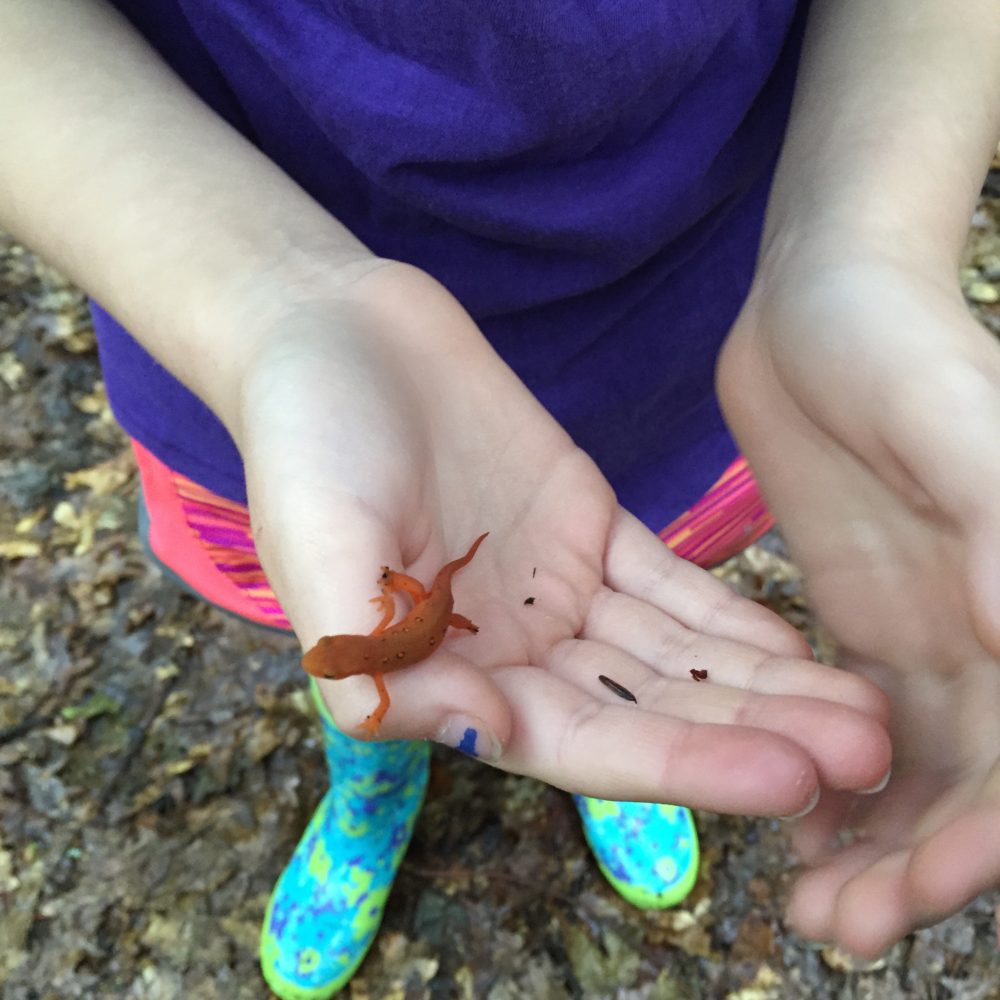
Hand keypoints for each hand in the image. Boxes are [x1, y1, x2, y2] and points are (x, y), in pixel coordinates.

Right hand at [234, 262, 889, 813]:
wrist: (333, 334)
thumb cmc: (304, 438)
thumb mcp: (315, 538)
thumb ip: (363, 643)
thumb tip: (443, 726)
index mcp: (445, 676)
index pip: (576, 743)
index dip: (679, 767)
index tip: (785, 780)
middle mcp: (510, 649)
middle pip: (644, 708)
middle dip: (749, 733)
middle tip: (864, 753)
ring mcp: (552, 590)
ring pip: (669, 654)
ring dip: (759, 684)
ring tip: (859, 709)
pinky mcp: (583, 527)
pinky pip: (666, 583)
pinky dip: (724, 615)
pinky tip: (788, 643)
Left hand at [719, 249, 999, 953]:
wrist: (820, 306)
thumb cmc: (896, 341)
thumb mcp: (952, 417)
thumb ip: (997, 519)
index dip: (984, 832)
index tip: (914, 890)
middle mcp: (985, 629)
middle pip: (970, 778)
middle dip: (914, 861)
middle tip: (832, 926)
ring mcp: (919, 626)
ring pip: (907, 765)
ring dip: (868, 839)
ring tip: (804, 902)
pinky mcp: (854, 611)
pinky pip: (844, 715)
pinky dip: (824, 774)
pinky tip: (786, 818)